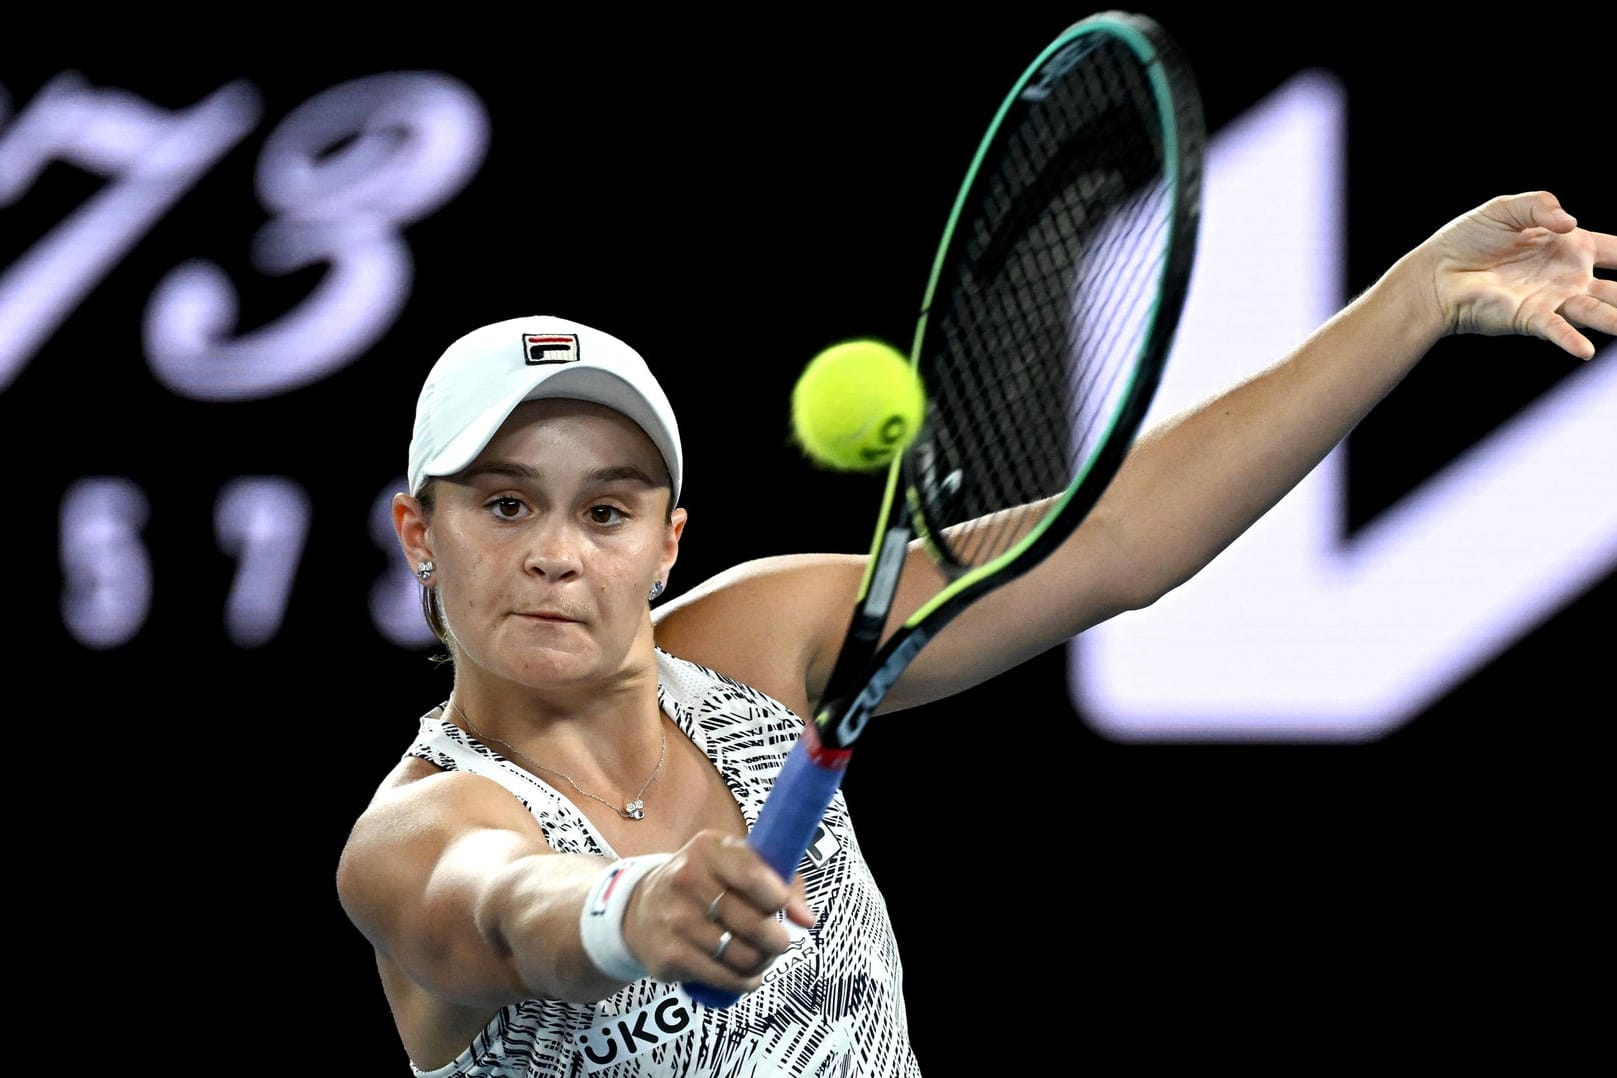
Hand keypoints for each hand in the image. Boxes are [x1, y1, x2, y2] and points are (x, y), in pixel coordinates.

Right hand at [620, 830, 815, 991]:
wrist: (642, 907)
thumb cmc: (705, 883)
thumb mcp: (734, 864)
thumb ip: (779, 881)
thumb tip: (806, 919)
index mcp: (708, 850)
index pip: (753, 875)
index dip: (780, 898)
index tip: (789, 910)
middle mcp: (687, 880)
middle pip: (753, 923)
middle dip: (777, 939)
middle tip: (779, 941)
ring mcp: (676, 919)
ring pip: (743, 955)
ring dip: (761, 962)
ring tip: (760, 956)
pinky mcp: (670, 954)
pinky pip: (724, 977)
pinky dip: (744, 980)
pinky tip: (747, 974)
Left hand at [1427, 190, 1616, 359]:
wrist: (1435, 273)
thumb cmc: (1467, 241)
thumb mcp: (1504, 209)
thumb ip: (1540, 205)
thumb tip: (1570, 224)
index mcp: (1571, 247)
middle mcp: (1570, 277)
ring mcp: (1553, 300)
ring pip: (1597, 312)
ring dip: (1616, 320)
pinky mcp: (1530, 318)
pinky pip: (1557, 330)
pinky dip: (1571, 339)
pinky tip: (1586, 351)